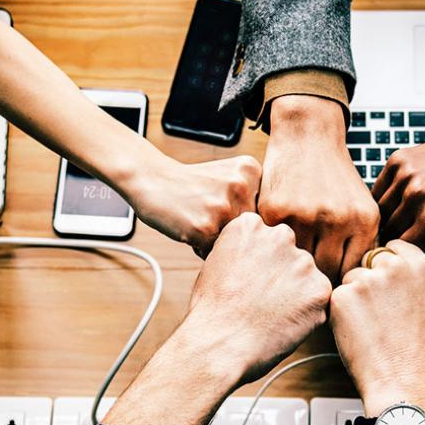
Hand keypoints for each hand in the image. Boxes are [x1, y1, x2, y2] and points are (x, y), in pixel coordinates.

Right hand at [123, 156, 261, 255]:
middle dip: (233, 231)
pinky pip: (215, 253)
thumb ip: (253, 198)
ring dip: (218, 241)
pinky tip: (190, 227)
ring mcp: (224, 207)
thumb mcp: (229, 176)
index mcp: (252, 170)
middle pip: (252, 230)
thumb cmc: (190, 184)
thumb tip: (274, 240)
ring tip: (199, 220)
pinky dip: (202, 248)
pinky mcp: (205, 227)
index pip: (265, 212)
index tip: (224, 206)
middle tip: (208, 214)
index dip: (244, 217)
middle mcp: (242, 186)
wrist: (151, 179)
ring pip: (235, 243)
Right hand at [181, 212, 332, 384]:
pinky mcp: (320, 289)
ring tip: (270, 315)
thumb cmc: (211, 311)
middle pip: (289, 255)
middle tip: (261, 301)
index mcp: (251, 225)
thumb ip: (244, 250)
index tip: (247, 282)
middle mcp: (280, 236)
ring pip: (306, 277)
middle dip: (280, 275)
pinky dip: (307, 314)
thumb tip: (260, 256)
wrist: (219, 344)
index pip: (266, 239)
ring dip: (296, 293)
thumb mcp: (216, 263)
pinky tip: (283, 324)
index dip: (258, 264)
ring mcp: (303, 262)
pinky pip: (318, 300)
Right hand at [259, 95, 379, 281]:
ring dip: (293, 267)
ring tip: (290, 268)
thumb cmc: (335, 177)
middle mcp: (337, 219)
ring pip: (298, 263)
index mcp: (363, 221)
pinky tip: (275, 247)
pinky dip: (274, 249)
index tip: (330, 284)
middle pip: (326, 274)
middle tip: (307, 281)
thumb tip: (354, 287)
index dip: (340, 283)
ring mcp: (304, 215)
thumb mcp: (361, 206)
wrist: (308, 136)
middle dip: (317, 279)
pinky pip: (275, 246)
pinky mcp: (275, 211)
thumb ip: (360, 244)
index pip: (351, 272)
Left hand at [329, 240, 424, 417]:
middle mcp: (396, 266)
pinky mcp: (344, 295)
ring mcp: (368, 279)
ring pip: (350, 277)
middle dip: (369, 279)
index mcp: (421, 264)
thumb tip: (385, 258)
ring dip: (354, 296)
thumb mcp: (424, 299)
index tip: (389, 288)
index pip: (392, 247)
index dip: (385, 268)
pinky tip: (358, 330)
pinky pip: (336, 295)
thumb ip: (407, 274)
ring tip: (372, 324)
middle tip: (380, 312)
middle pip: (369, 259)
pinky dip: (341, 311)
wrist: (399, 376)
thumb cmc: (411, 345)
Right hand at [372, 121, 424, 261]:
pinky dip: (385, 199)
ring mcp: (405, 175)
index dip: (408, 254)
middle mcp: (416, 195)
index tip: (414, 250)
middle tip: (409, 236)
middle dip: (398, 238)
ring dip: (389, 219)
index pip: (403, 250)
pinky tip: (400, 200)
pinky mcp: (398, 160)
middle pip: (388, 232)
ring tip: (405, 219)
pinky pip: (378, 190)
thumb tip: (415, 263)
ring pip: (379, 212)